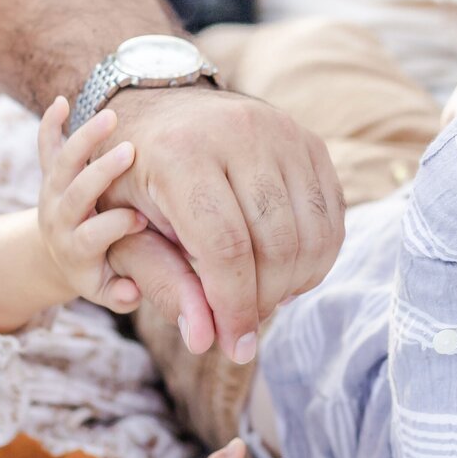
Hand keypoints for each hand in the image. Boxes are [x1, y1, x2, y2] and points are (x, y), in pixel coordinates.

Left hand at [36, 98, 146, 314]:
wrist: (57, 256)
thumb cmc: (94, 272)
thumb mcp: (106, 291)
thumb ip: (120, 295)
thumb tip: (131, 293)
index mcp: (75, 248)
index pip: (92, 236)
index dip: (115, 227)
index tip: (142, 219)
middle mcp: (60, 218)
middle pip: (74, 193)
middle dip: (100, 172)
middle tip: (129, 151)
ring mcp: (52, 192)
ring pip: (61, 162)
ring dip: (84, 138)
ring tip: (111, 116)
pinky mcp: (49, 173)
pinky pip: (44, 145)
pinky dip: (50, 123)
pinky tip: (61, 100)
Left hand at [97, 84, 344, 361]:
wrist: (157, 110)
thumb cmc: (132, 179)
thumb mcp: (125, 228)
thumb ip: (163, 283)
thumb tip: (204, 340)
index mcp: (181, 154)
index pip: (226, 247)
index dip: (235, 306)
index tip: (234, 347)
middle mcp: (238, 133)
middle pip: (277, 243)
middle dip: (265, 299)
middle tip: (246, 324)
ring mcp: (280, 132)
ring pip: (311, 232)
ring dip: (295, 282)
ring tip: (265, 299)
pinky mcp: (307, 140)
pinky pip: (331, 213)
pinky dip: (317, 255)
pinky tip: (287, 272)